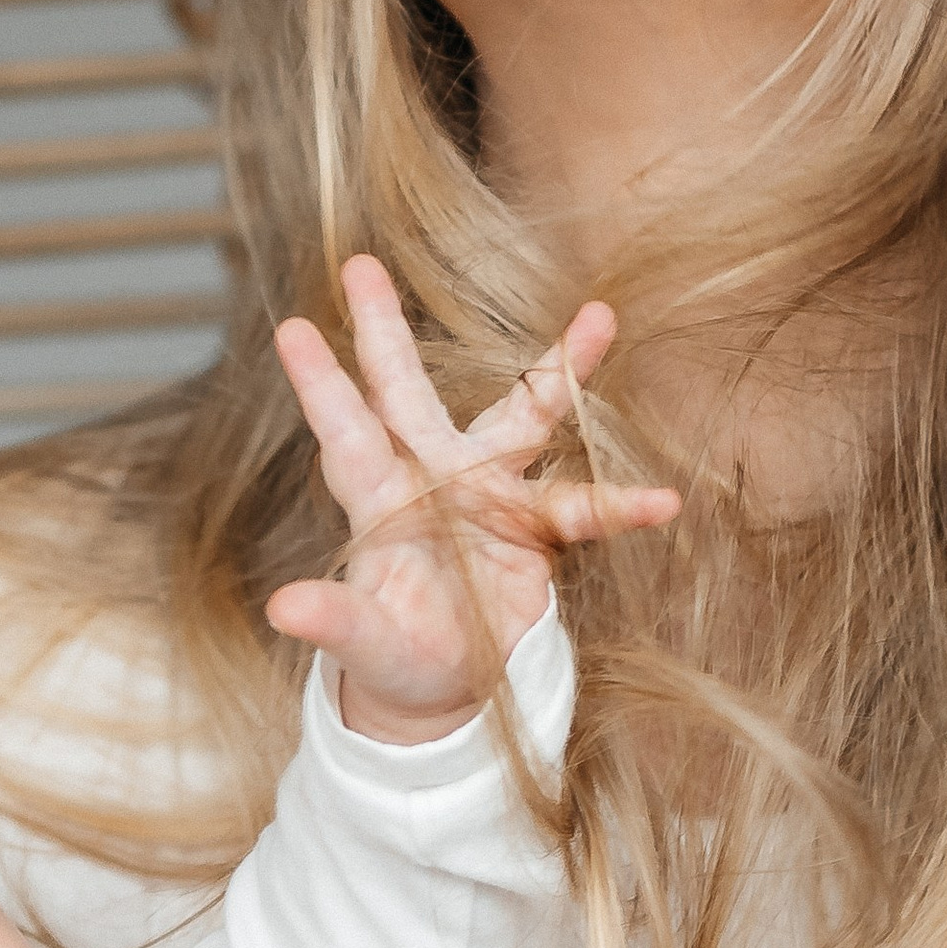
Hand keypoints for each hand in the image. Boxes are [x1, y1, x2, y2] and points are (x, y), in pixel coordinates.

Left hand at [268, 254, 676, 744]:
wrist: (451, 684)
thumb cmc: (397, 656)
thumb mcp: (365, 644)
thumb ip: (333, 622)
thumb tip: (284, 607)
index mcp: (379, 504)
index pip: (346, 436)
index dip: (321, 387)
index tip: (292, 329)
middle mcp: (431, 480)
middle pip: (406, 394)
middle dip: (385, 333)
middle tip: (360, 263)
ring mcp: (487, 494)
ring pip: (523, 418)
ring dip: (560, 371)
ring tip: (601, 315)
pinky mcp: (535, 525)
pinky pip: (585, 507)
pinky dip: (622, 506)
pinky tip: (662, 503)